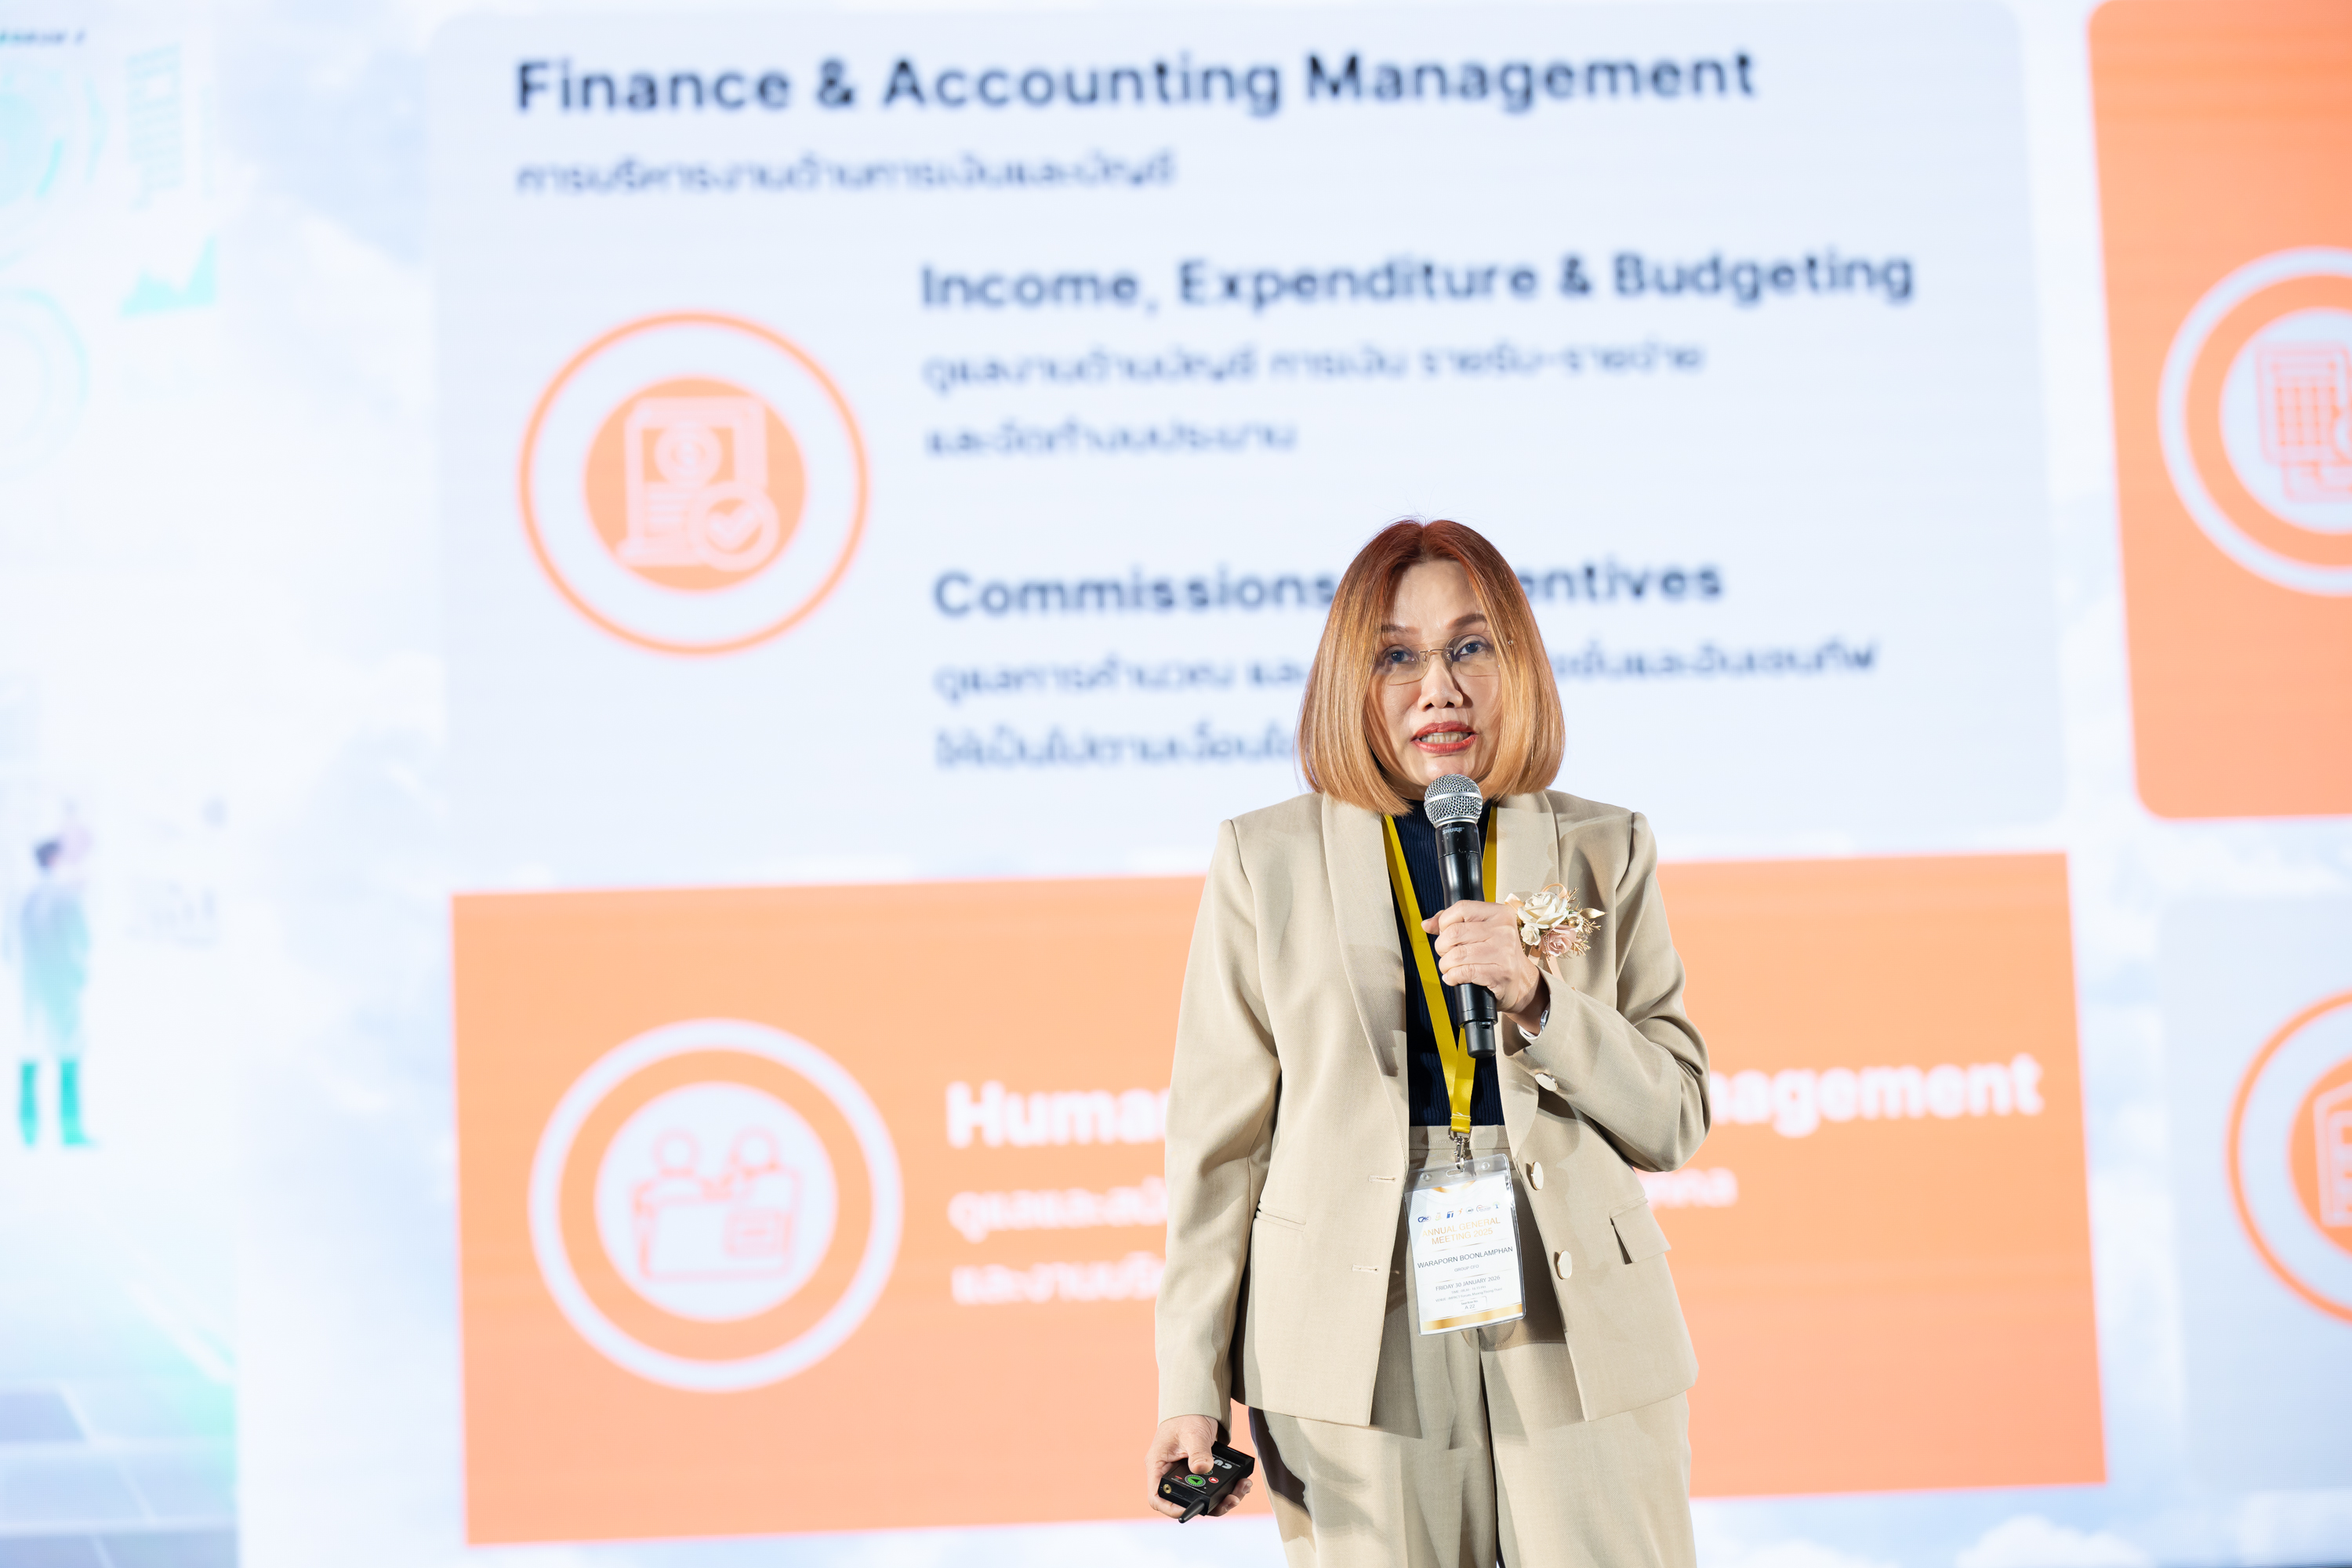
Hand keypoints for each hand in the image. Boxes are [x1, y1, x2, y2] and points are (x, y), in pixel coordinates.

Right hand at [1145, 1414, 1251, 1518]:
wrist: (1197, 1408)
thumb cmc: (1187, 1417)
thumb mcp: (1193, 1433)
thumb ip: (1198, 1451)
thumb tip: (1202, 1469)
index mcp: (1159, 1466)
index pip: (1157, 1497)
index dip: (1171, 1508)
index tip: (1191, 1508)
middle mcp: (1170, 1475)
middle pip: (1184, 1501)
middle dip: (1209, 1506)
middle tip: (1231, 1500)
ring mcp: (1185, 1477)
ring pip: (1201, 1498)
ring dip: (1223, 1500)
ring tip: (1241, 1489)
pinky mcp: (1200, 1475)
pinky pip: (1211, 1490)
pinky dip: (1227, 1490)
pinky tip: (1242, 1483)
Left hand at [1425, 900, 1546, 1026]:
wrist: (1521, 981)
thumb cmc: (1498, 954)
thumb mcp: (1481, 931)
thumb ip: (1454, 923)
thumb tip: (1427, 924)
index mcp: (1500, 913)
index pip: (1461, 908)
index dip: (1444, 922)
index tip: (1444, 933)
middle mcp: (1504, 930)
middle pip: (1454, 933)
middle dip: (1442, 947)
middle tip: (1446, 954)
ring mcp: (1503, 952)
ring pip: (1456, 954)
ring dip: (1445, 964)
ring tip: (1449, 967)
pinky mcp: (1500, 973)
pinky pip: (1463, 972)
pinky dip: (1452, 977)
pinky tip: (1454, 977)